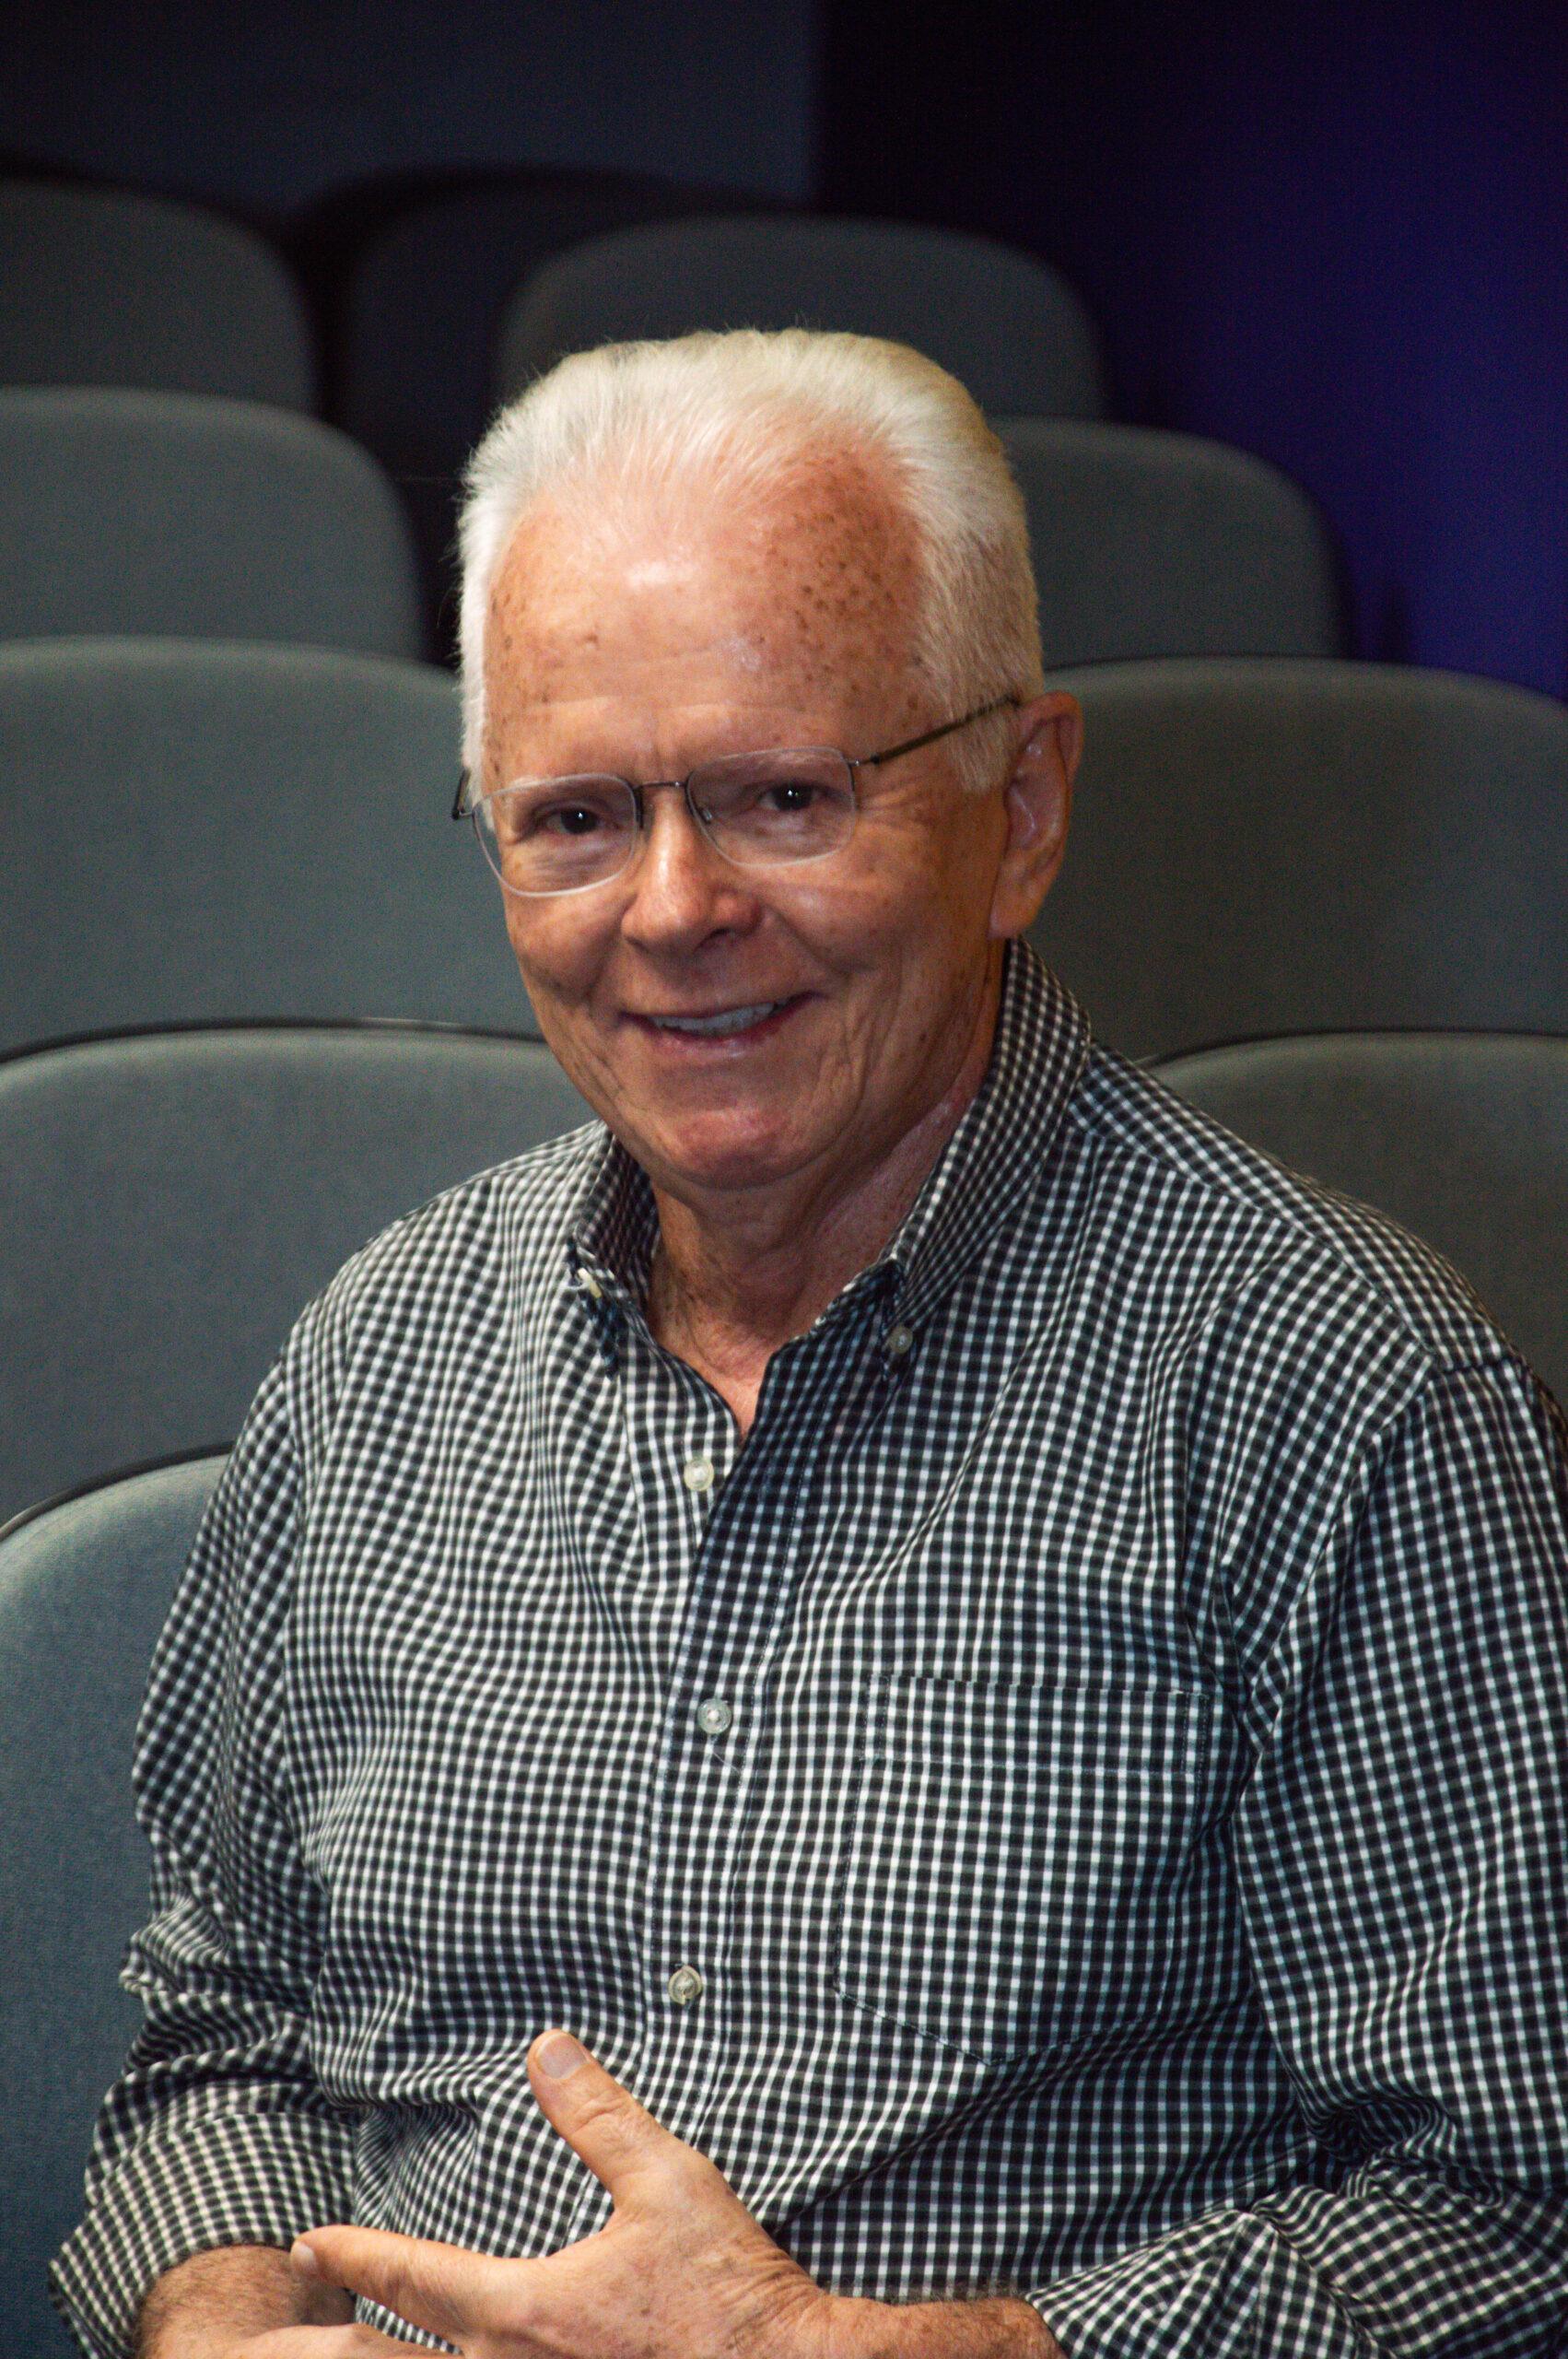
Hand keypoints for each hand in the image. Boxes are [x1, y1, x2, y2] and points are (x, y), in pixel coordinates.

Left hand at [293, 2032, 1055, 2356]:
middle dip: (342, 2343)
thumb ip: (600, 2115)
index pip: (415, 2278)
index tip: (311, 2240)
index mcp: (523, 2314)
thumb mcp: (669, 2182)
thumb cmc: (729, 2293)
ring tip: (361, 2349)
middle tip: (296, 2332)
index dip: (357, 2253)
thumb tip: (549, 2051)